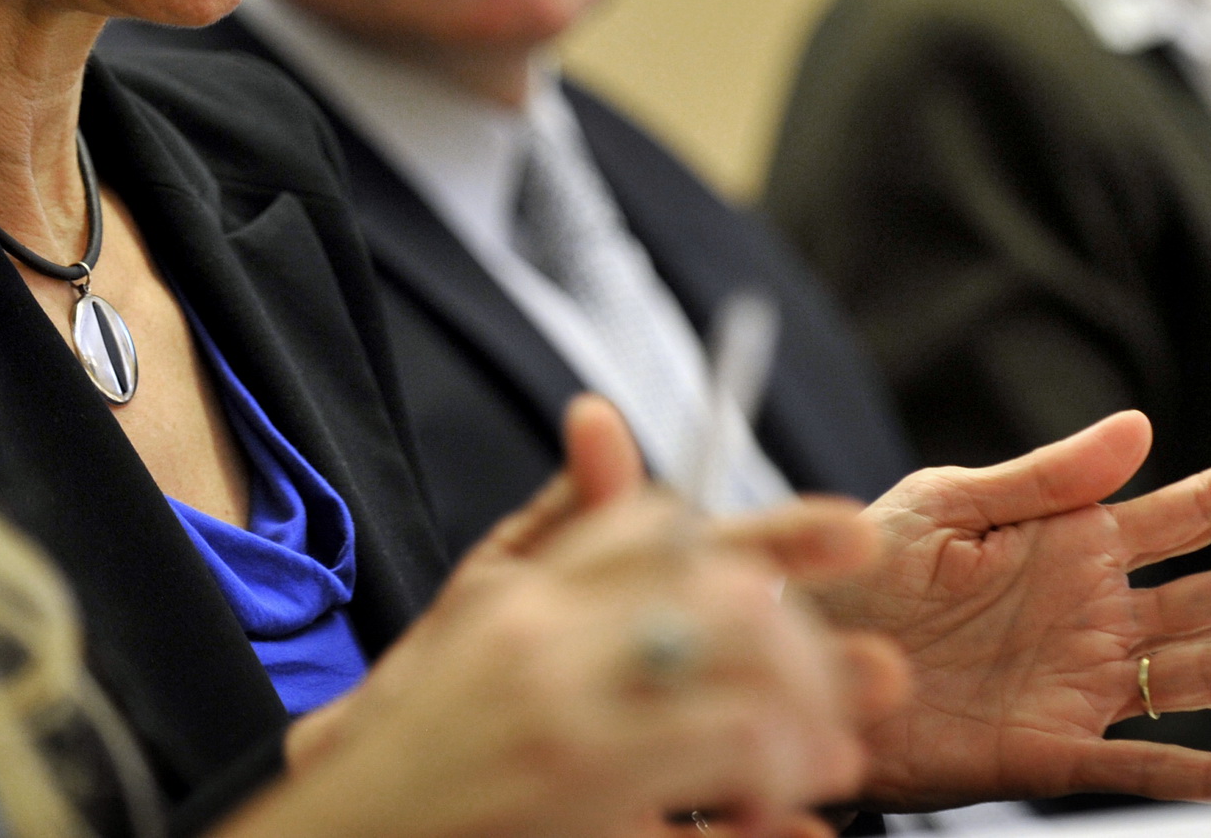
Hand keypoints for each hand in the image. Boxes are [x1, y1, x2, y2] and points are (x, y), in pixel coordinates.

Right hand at [265, 398, 905, 837]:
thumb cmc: (420, 710)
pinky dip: (759, 835)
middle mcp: (548, 662)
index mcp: (530, 597)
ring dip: (800, 737)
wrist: (341, 820)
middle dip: (809, 646)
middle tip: (869, 674)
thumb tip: (601, 415)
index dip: (773, 536)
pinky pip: (693, 837)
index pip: (667, 534)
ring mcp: (566, 755)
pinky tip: (797, 830)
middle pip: (719, 617)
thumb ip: (558, 520)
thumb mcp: (477, 602)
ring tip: (840, 755)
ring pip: (727, 722)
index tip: (855, 540)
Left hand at [817, 411, 1210, 807]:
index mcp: (1076, 540)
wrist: (798, 653)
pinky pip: (1147, 768)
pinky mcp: (1050, 751)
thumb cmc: (863, 570)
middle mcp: (1098, 612)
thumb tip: (1140, 425)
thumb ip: (1047, 474)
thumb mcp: (948, 503)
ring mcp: (1084, 683)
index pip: (1195, 506)